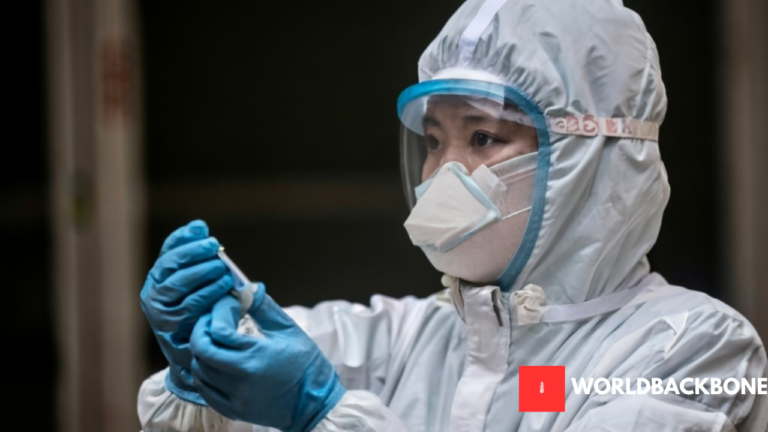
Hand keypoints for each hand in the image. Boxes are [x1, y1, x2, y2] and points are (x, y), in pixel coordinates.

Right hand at [140, 220, 233, 404]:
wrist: (196, 356)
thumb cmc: (202, 313)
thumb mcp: (200, 284)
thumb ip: (199, 258)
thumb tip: (199, 227)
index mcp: (159, 277)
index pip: (168, 251)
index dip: (184, 238)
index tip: (202, 229)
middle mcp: (153, 292)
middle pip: (171, 265)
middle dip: (194, 252)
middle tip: (215, 246)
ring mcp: (158, 311)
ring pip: (179, 284)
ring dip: (203, 272)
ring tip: (222, 268)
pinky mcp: (169, 327)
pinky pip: (190, 305)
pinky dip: (209, 294)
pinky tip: (225, 288)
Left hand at [189, 285, 345, 431]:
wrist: (316, 405)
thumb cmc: (307, 366)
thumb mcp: (290, 331)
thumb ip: (265, 308)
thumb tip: (247, 288)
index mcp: (258, 355)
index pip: (219, 330)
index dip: (217, 312)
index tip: (226, 304)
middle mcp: (242, 379)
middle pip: (202, 351)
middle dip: (201, 330)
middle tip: (211, 320)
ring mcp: (236, 398)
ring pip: (199, 371)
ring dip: (201, 351)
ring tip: (214, 340)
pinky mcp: (233, 410)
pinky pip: (204, 391)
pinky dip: (203, 373)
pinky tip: (214, 362)